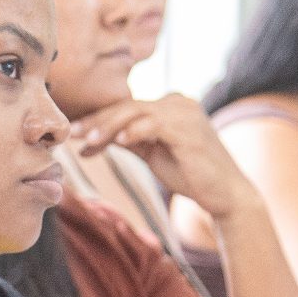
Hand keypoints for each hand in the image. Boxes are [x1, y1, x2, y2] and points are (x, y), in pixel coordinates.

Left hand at [68, 94, 257, 218]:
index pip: (127, 107)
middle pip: (127, 106)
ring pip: (136, 112)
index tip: (74, 134)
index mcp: (171, 105)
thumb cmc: (191, 174)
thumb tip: (96, 137)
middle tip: (71, 134)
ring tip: (87, 141)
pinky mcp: (189, 129)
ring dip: (108, 127)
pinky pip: (154, 124)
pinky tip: (118, 142)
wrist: (226, 195)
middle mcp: (178, 102)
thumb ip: (130, 140)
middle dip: (96, 121)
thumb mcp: (153, 153)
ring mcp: (185, 113)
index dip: (98, 119)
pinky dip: (134, 131)